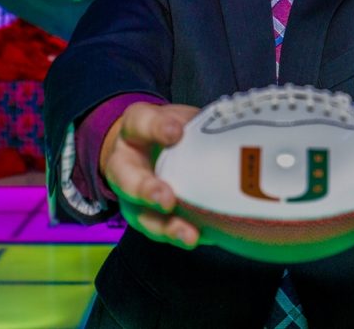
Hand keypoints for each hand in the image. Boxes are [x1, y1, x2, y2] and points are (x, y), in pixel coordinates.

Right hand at [100, 102, 201, 249]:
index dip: (156, 128)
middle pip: (127, 179)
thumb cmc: (169, 130)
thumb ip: (193, 124)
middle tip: (167, 198)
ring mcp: (132, 196)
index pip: (139, 124)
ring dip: (166, 226)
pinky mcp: (146, 218)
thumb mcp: (179, 117)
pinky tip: (200, 237)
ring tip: (189, 235)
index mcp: (132, 130)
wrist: (148, 149)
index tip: (176, 132)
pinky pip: (160, 231)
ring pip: (141, 215)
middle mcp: (125, 165)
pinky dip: (179, 236)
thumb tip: (228, 133)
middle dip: (146, 190)